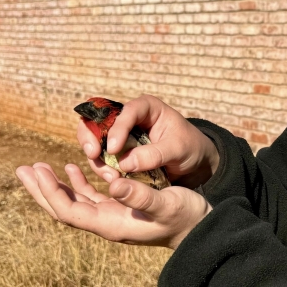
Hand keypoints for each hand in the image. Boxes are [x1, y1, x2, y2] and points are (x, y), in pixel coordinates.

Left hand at [15, 162, 211, 248]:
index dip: (51, 192)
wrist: (200, 230)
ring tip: (36, 167)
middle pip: (63, 208)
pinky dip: (78, 183)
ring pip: (74, 201)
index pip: (70, 210)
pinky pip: (91, 197)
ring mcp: (112, 217)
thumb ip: (140, 194)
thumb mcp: (165, 203)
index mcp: (111, 224)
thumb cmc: (185, 216)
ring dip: (54, 185)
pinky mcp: (121, 209)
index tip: (37, 171)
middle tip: (22, 169)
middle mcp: (106, 223)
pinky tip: (73, 168)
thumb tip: (113, 183)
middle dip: (41, 189)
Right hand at [78, 94, 219, 189]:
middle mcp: (130, 118)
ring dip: (97, 158)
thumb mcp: (177, 149)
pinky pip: (102, 157)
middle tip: (93, 155)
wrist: (195, 162)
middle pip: (99, 120)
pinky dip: (102, 167)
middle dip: (91, 137)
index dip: (117, 129)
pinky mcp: (119, 152)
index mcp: (146, 107)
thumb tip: (124, 163)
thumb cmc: (190, 147)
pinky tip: (112, 179)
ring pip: (96, 140)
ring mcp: (122, 135)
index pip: (126, 112)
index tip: (113, 149)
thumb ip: (153, 154)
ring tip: (110, 176)